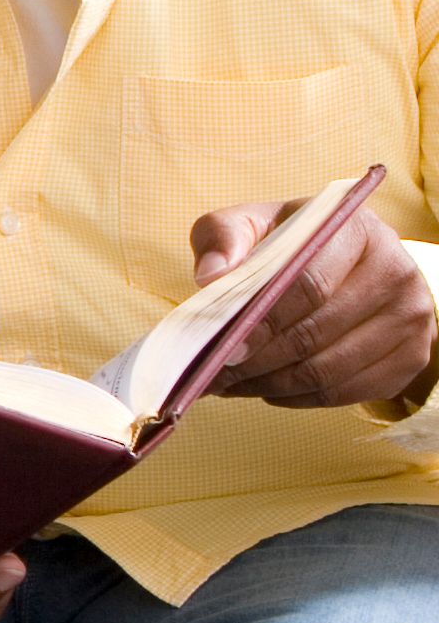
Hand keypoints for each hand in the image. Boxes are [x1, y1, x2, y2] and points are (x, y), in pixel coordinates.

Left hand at [191, 200, 437, 408]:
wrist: (352, 264)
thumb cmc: (293, 244)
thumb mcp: (255, 224)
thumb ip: (225, 237)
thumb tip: (211, 276)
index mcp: (357, 231)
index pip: (308, 286)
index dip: (262, 322)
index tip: (225, 346)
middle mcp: (395, 271)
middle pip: (315, 334)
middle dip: (257, 362)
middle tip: (215, 374)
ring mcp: (410, 317)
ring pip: (327, 371)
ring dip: (270, 385)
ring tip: (232, 383)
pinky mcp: (411, 355)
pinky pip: (343, 393)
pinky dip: (297, 398)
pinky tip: (267, 388)